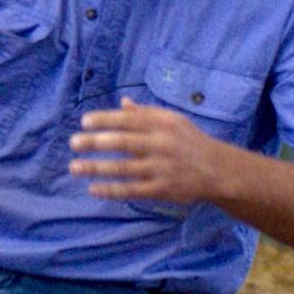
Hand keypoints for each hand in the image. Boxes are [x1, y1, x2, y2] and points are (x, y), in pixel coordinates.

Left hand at [71, 98, 243, 206]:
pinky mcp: (163, 189)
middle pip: (122, 142)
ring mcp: (162, 168)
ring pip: (123, 168)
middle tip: (74, 143)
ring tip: (74, 167)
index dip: (104, 120)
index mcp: (163, 124)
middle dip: (95, 142)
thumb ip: (146, 114)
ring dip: (96, 168)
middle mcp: (162, 144)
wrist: (219, 170)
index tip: (84, 123)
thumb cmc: (190, 142)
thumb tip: (122, 103)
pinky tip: (93, 189)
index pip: (127, 119)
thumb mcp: (173, 122)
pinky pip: (132, 190)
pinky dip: (111, 190)